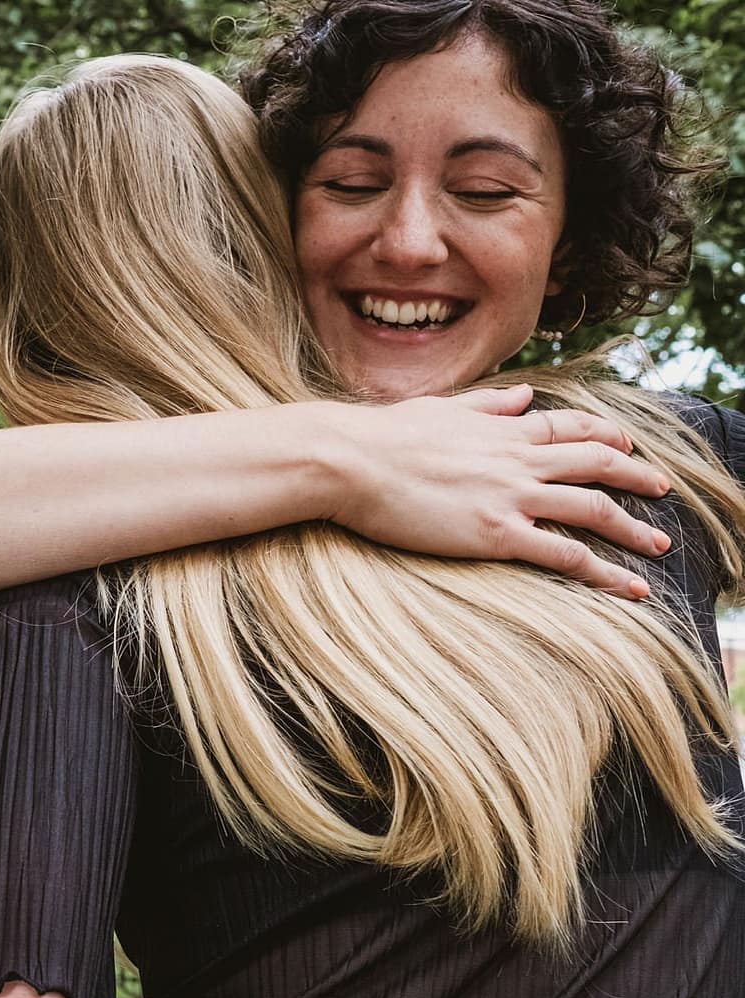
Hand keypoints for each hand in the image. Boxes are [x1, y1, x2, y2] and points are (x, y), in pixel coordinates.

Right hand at [329, 384, 675, 597]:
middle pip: (598, 465)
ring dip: (633, 529)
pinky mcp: (496, 534)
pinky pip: (565, 555)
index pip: (571, 427)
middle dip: (638, 477)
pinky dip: (604, 571)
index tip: (628, 445)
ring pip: (594, 509)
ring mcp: (511, 497)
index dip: (606, 435)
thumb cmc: (383, 435)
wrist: (351, 461)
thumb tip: (523, 393)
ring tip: (658, 547)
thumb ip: (488, 403)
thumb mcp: (441, 407)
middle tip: (664, 490)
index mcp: (504, 429)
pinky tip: (627, 586)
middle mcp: (518, 460)